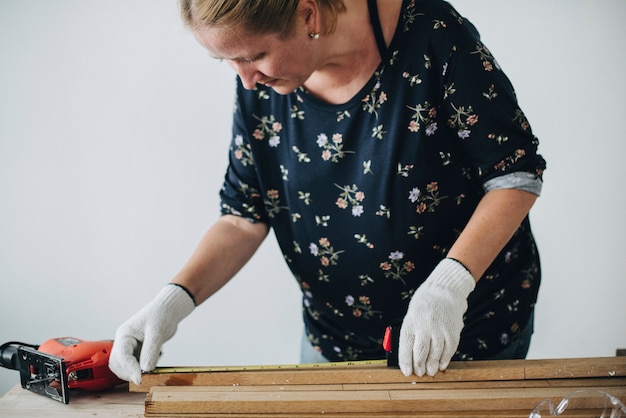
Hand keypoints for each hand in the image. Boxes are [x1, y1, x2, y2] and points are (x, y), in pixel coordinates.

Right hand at [108, 284, 194, 384]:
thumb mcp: (157, 332)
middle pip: (118, 364)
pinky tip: (155, 359)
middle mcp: (124, 342)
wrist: (168, 311)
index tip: (140, 379)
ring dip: (135, 371)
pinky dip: (143, 368)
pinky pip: (136, 365)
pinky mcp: (137, 352)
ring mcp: (130, 347)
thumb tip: (145, 369)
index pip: (122, 356)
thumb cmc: (161, 315)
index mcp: (125, 335)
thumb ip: (151, 350)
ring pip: (125, 366)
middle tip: (144, 377)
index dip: (130, 369)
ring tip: (152, 365)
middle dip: (129, 373)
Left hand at [399, 258, 475, 376]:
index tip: (407, 372)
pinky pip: (448, 350)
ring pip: (436, 353)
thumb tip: (409, 357)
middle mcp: (425, 325)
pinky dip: (444, 359)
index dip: (406, 362)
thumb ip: (410, 334)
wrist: (444, 290)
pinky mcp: (453, 331)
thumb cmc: (424, 305)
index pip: (406, 346)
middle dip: (419, 366)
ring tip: (430, 371)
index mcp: (411, 321)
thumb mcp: (411, 315)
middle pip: (421, 352)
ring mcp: (440, 329)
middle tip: (419, 373)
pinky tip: (441, 364)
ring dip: (432, 366)